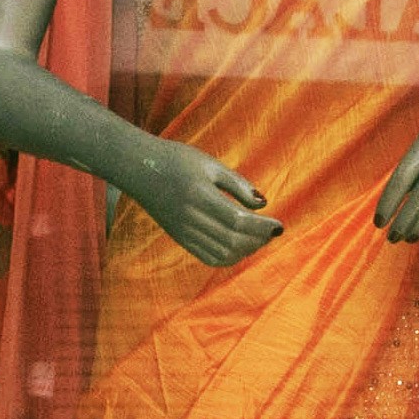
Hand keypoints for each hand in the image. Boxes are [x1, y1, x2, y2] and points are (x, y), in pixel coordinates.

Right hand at [131, 139, 281, 267]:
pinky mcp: (180, 238)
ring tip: (259, 239)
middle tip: (271, 231)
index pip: (237, 221)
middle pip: (232, 240)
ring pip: (221, 254)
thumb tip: (262, 204)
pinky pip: (207, 257)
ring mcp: (183, 231)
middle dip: (258, 240)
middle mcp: (190, 218)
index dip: (262, 227)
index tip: (278, 224)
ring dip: (246, 251)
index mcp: (199, 196)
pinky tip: (240, 247)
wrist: (139, 168)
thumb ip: (237, 184)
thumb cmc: (177, 160)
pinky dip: (228, 258)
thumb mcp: (210, 164)